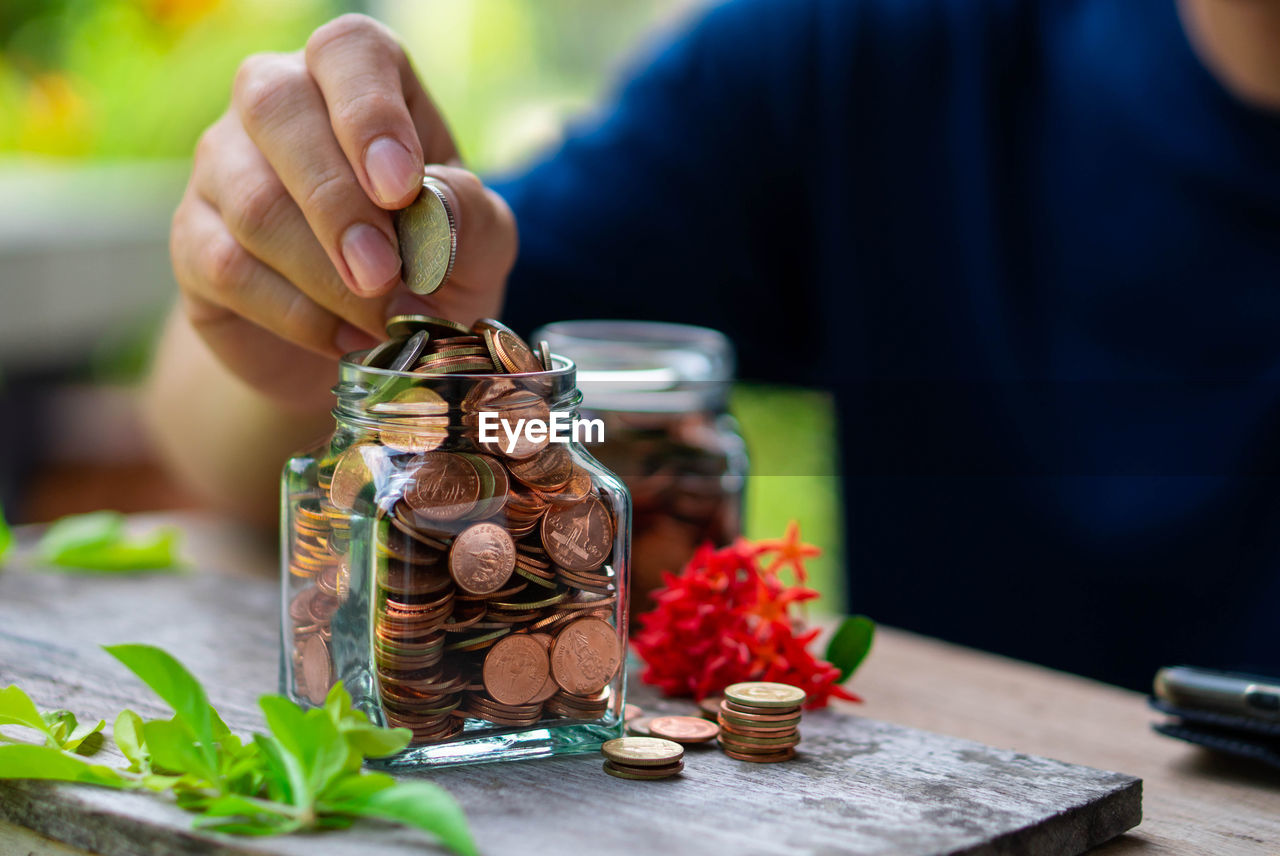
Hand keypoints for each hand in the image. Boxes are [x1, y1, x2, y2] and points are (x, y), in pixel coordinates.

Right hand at [170, 14, 516, 408]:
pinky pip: (229, 267)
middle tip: (385, 273)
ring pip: (253, 202)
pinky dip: (299, 315)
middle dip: (338, 202)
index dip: (370, 112)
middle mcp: (274, 102)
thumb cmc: (432, 267)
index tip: (401, 186)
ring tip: (383, 320)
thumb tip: (431, 204)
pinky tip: (347, 340)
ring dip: (324, 274)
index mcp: (356, 77)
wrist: (373, 345)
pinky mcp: (194, 241)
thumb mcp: (477, 240)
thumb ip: (468, 212)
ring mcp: (222, 167)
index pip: (346, 51)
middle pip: (278, 109)